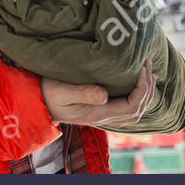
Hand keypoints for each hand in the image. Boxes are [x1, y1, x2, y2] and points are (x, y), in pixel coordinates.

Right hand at [40, 60, 154, 128]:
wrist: (36, 104)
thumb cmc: (47, 94)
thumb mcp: (62, 91)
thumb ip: (83, 93)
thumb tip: (105, 94)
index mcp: (97, 113)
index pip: (131, 107)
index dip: (142, 89)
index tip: (143, 69)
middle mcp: (103, 117)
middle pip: (137, 111)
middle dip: (147, 90)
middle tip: (148, 67)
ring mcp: (101, 116)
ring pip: (133, 113)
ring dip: (144, 94)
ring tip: (147, 73)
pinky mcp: (98, 110)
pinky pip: (125, 109)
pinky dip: (136, 97)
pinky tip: (135, 84)